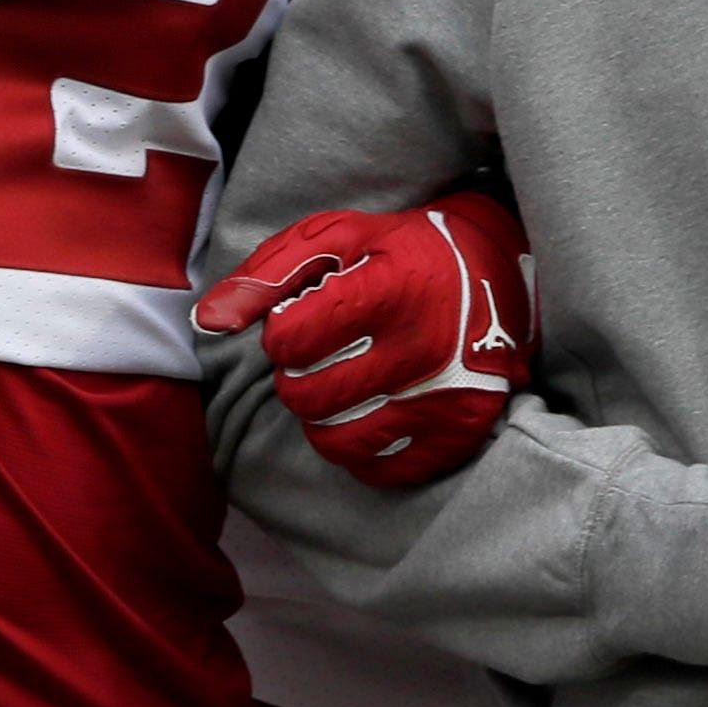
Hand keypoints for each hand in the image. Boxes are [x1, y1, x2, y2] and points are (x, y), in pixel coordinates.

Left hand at [193, 192, 530, 485]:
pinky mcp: (458, 432)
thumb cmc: (403, 252)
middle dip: (298, 375)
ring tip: (344, 380)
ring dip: (322, 413)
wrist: (498, 274)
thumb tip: (209, 321)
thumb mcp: (337, 239)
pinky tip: (371, 409)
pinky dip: (359, 446)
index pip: (288, 341)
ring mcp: (444, 397)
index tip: (307, 317)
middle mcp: (423, 348)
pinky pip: (376, 468)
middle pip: (305, 396)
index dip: (283, 330)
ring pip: (333, 440)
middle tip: (323, 353)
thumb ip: (267, 273)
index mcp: (391, 289)